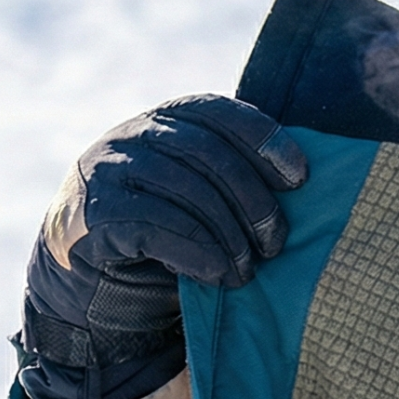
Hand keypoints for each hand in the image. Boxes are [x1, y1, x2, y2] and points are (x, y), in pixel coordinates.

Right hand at [17, 95, 307, 398]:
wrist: (91, 286)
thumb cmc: (165, 237)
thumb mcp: (202, 198)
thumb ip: (233, 178)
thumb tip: (308, 183)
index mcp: (168, 120)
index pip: (221, 113)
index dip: (265, 141)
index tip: (300, 178)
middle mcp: (134, 134)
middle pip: (208, 154)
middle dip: (252, 201)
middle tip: (276, 243)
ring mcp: (108, 170)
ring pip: (186, 190)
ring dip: (228, 235)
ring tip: (247, 270)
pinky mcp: (92, 213)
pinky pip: (154, 225)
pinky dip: (197, 252)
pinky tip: (218, 274)